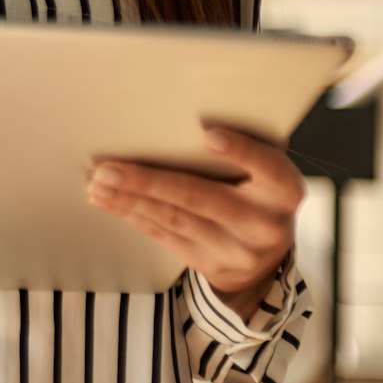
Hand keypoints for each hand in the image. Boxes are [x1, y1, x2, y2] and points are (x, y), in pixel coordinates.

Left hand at [86, 125, 303, 313]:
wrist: (267, 258)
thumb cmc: (259, 193)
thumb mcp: (267, 173)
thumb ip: (245, 151)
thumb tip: (193, 117)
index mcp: (284, 191)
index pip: (268, 167)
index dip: (240, 151)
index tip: (208, 134)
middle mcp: (264, 224)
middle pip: (201, 197)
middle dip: (148, 181)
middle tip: (108, 168)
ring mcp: (237, 250)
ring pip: (174, 219)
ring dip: (129, 199)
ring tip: (98, 183)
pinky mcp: (210, 265)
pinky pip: (164, 235)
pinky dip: (133, 215)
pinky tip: (108, 201)